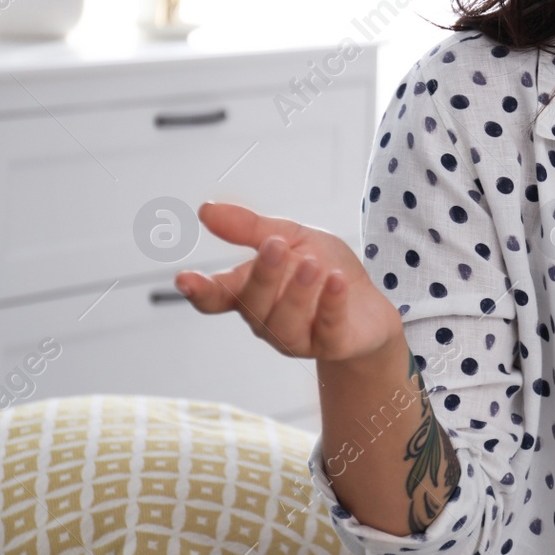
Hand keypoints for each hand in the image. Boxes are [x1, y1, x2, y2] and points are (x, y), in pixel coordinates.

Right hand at [174, 201, 402, 364]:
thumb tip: (207, 209)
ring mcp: (297, 337)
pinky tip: (337, 281)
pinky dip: (331, 304)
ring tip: (313, 264)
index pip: (216, 297)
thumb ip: (251, 228)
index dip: (199, 291)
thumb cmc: (324, 268)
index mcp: (250, 292)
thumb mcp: (294, 238)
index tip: (185, 279)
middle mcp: (267, 319)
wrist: (369, 307)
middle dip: (264, 274)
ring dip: (298, 291)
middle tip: (276, 245)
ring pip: (285, 321)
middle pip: (253, 303)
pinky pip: (327, 328)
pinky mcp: (332, 345)